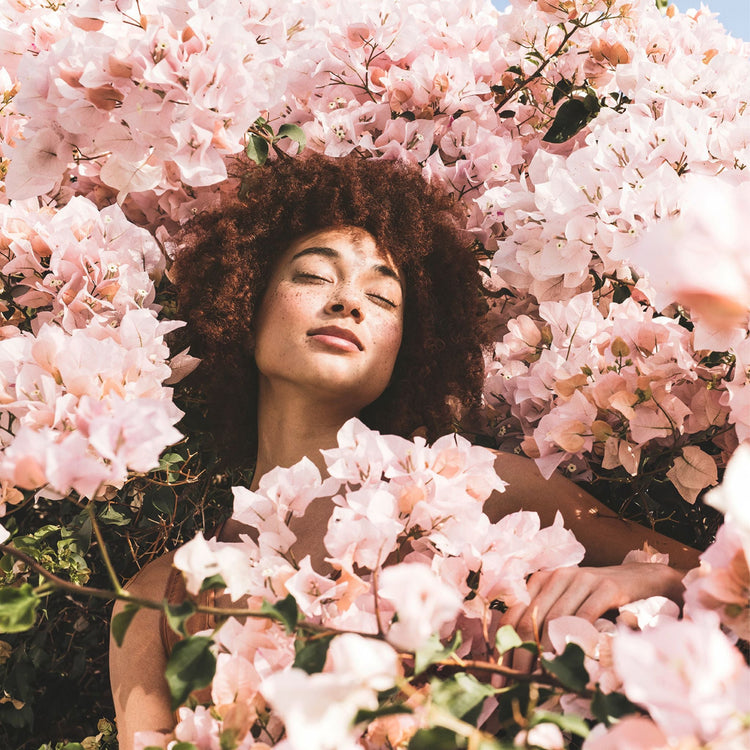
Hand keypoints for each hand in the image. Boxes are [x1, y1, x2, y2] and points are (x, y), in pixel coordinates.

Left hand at [499, 563, 683, 671]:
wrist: (638, 579)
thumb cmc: (597, 597)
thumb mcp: (567, 603)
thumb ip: (546, 622)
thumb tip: (522, 661)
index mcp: (541, 580)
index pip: (513, 614)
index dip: (504, 645)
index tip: (499, 673)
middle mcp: (557, 577)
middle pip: (531, 621)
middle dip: (522, 655)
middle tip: (518, 683)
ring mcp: (581, 580)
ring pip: (555, 620)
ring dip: (548, 653)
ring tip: (543, 680)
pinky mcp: (606, 587)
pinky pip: (586, 616)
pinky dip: (577, 640)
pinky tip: (574, 661)